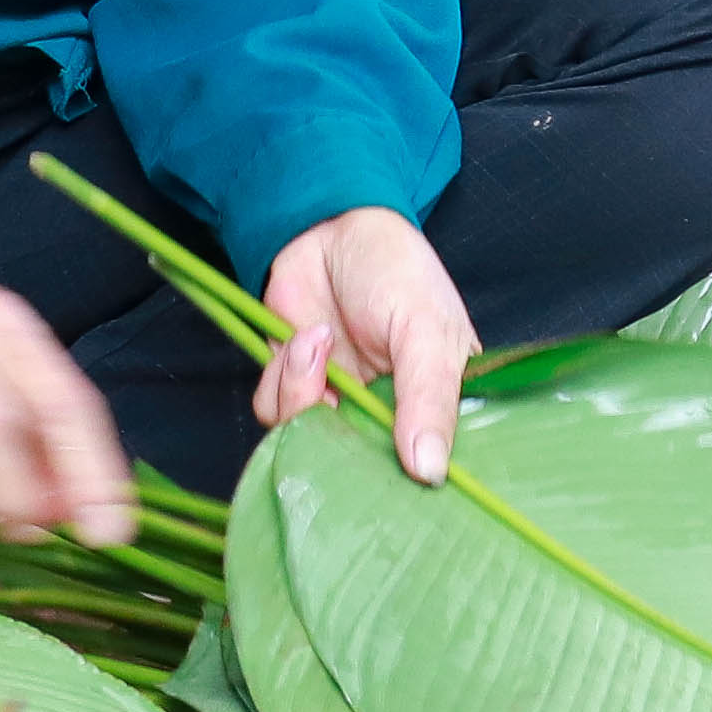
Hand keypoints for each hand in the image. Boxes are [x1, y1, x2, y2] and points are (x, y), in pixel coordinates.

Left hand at [255, 208, 474, 482]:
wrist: (332, 224)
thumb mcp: (426, 331)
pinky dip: (283, 378)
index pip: (428, 470)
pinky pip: (276, 413)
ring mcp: (338, 404)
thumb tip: (430, 473)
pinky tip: (306, 337)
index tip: (397, 488)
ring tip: (319, 341)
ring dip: (304, 394)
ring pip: (308, 443)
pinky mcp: (294, 387)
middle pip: (360, 472)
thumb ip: (428, 401)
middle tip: (339, 402)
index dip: (410, 487)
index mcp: (434, 407)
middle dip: (341, 447)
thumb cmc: (397, 271)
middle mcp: (385, 417)